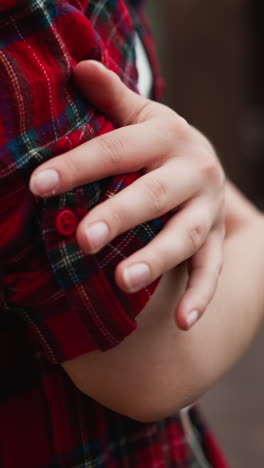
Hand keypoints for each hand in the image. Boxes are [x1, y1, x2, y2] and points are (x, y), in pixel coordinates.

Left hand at [30, 60, 224, 329]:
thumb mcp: (143, 116)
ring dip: (156, 259)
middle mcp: (194, 170)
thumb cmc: (161, 144)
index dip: (78, 166)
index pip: (117, 149)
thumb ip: (112, 98)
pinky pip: (211, 269)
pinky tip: (183, 323)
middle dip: (119, 217)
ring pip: (185, 236)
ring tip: (123, 281)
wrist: (209, 164)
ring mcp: (208, 208)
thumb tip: (78, 66)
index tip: (39, 185)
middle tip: (83, 239)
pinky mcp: (218, 239)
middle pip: (154, 194)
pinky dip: (199, 296)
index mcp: (168, 136)